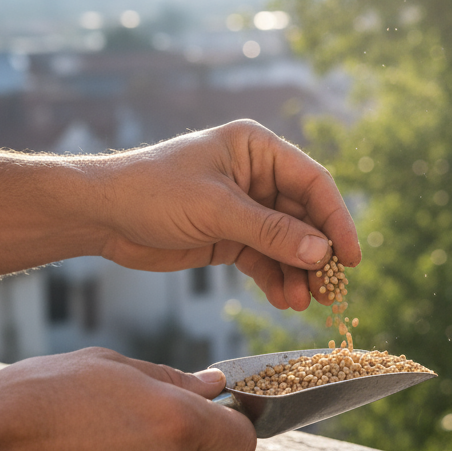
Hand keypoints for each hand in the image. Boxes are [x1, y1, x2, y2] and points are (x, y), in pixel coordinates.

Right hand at [0, 348, 255, 450]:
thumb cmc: (39, 396)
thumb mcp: (112, 366)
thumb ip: (172, 380)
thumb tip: (210, 386)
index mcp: (176, 422)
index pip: (240, 441)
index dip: (230, 429)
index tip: (216, 421)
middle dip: (173, 446)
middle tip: (126, 423)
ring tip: (87, 443)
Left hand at [93, 119, 360, 310]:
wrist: (101, 215)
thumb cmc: (153, 192)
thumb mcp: (216, 210)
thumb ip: (270, 232)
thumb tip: (322, 252)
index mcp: (257, 147)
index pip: (312, 183)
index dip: (336, 220)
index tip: (350, 257)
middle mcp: (256, 174)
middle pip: (304, 217)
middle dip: (317, 254)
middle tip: (332, 291)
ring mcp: (244, 207)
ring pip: (286, 242)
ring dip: (297, 273)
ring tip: (306, 303)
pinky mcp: (229, 236)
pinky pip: (264, 258)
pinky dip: (275, 279)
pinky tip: (284, 300)